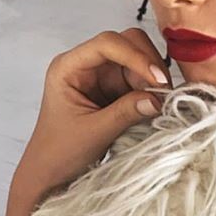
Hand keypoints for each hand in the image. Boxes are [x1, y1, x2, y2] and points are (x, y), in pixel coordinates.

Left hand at [15, 27, 172, 198]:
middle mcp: (87, 63)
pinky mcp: (117, 86)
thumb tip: (157, 99)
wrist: (52, 174)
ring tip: (160, 102)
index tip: (157, 79)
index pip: (107, 44)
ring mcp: (104, 74)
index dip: (135, 56)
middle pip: (128, 42)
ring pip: (140, 58)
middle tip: (163, 91)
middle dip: (148, 63)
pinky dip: (154, 88)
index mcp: (69, 67)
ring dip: (154, 77)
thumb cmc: (59, 153)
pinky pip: (143, 77)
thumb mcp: (93, 134)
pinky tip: (157, 104)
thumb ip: (124, 113)